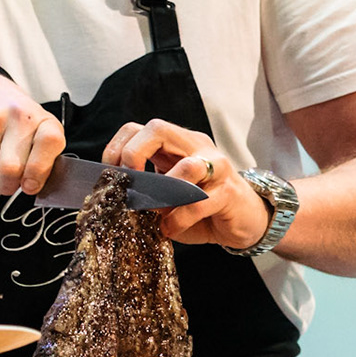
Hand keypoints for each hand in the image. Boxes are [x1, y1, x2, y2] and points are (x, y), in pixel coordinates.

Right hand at [0, 69, 64, 195]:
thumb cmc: (8, 116)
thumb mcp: (33, 130)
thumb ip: (40, 158)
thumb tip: (32, 187)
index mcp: (41, 118)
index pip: (50, 143)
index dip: (40, 171)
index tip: (30, 185)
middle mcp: (17, 114)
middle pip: (11, 170)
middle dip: (5, 186)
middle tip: (4, 180)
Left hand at [102, 120, 271, 248]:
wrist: (245, 221)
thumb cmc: (200, 209)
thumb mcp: (167, 197)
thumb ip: (147, 193)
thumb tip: (118, 198)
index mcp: (175, 144)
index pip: (138, 128)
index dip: (117, 149)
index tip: (110, 177)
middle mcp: (196, 147)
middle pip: (158, 128)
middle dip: (134, 155)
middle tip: (129, 185)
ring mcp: (216, 167)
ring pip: (188, 166)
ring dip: (163, 192)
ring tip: (152, 212)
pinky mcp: (229, 192)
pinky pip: (201, 202)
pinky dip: (179, 218)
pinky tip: (169, 228)